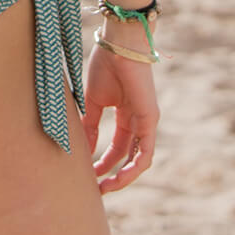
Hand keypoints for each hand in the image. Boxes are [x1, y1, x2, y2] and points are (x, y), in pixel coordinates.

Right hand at [83, 45, 157, 193]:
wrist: (118, 45)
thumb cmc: (105, 65)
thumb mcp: (93, 101)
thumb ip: (90, 125)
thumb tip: (83, 149)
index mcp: (125, 113)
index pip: (117, 146)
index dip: (103, 161)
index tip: (88, 173)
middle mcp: (138, 120)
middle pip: (128, 156)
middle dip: (112, 174)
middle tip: (97, 189)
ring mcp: (147, 121)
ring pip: (139, 159)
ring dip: (123, 177)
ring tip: (106, 187)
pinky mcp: (151, 119)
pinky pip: (146, 152)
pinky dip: (134, 168)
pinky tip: (120, 178)